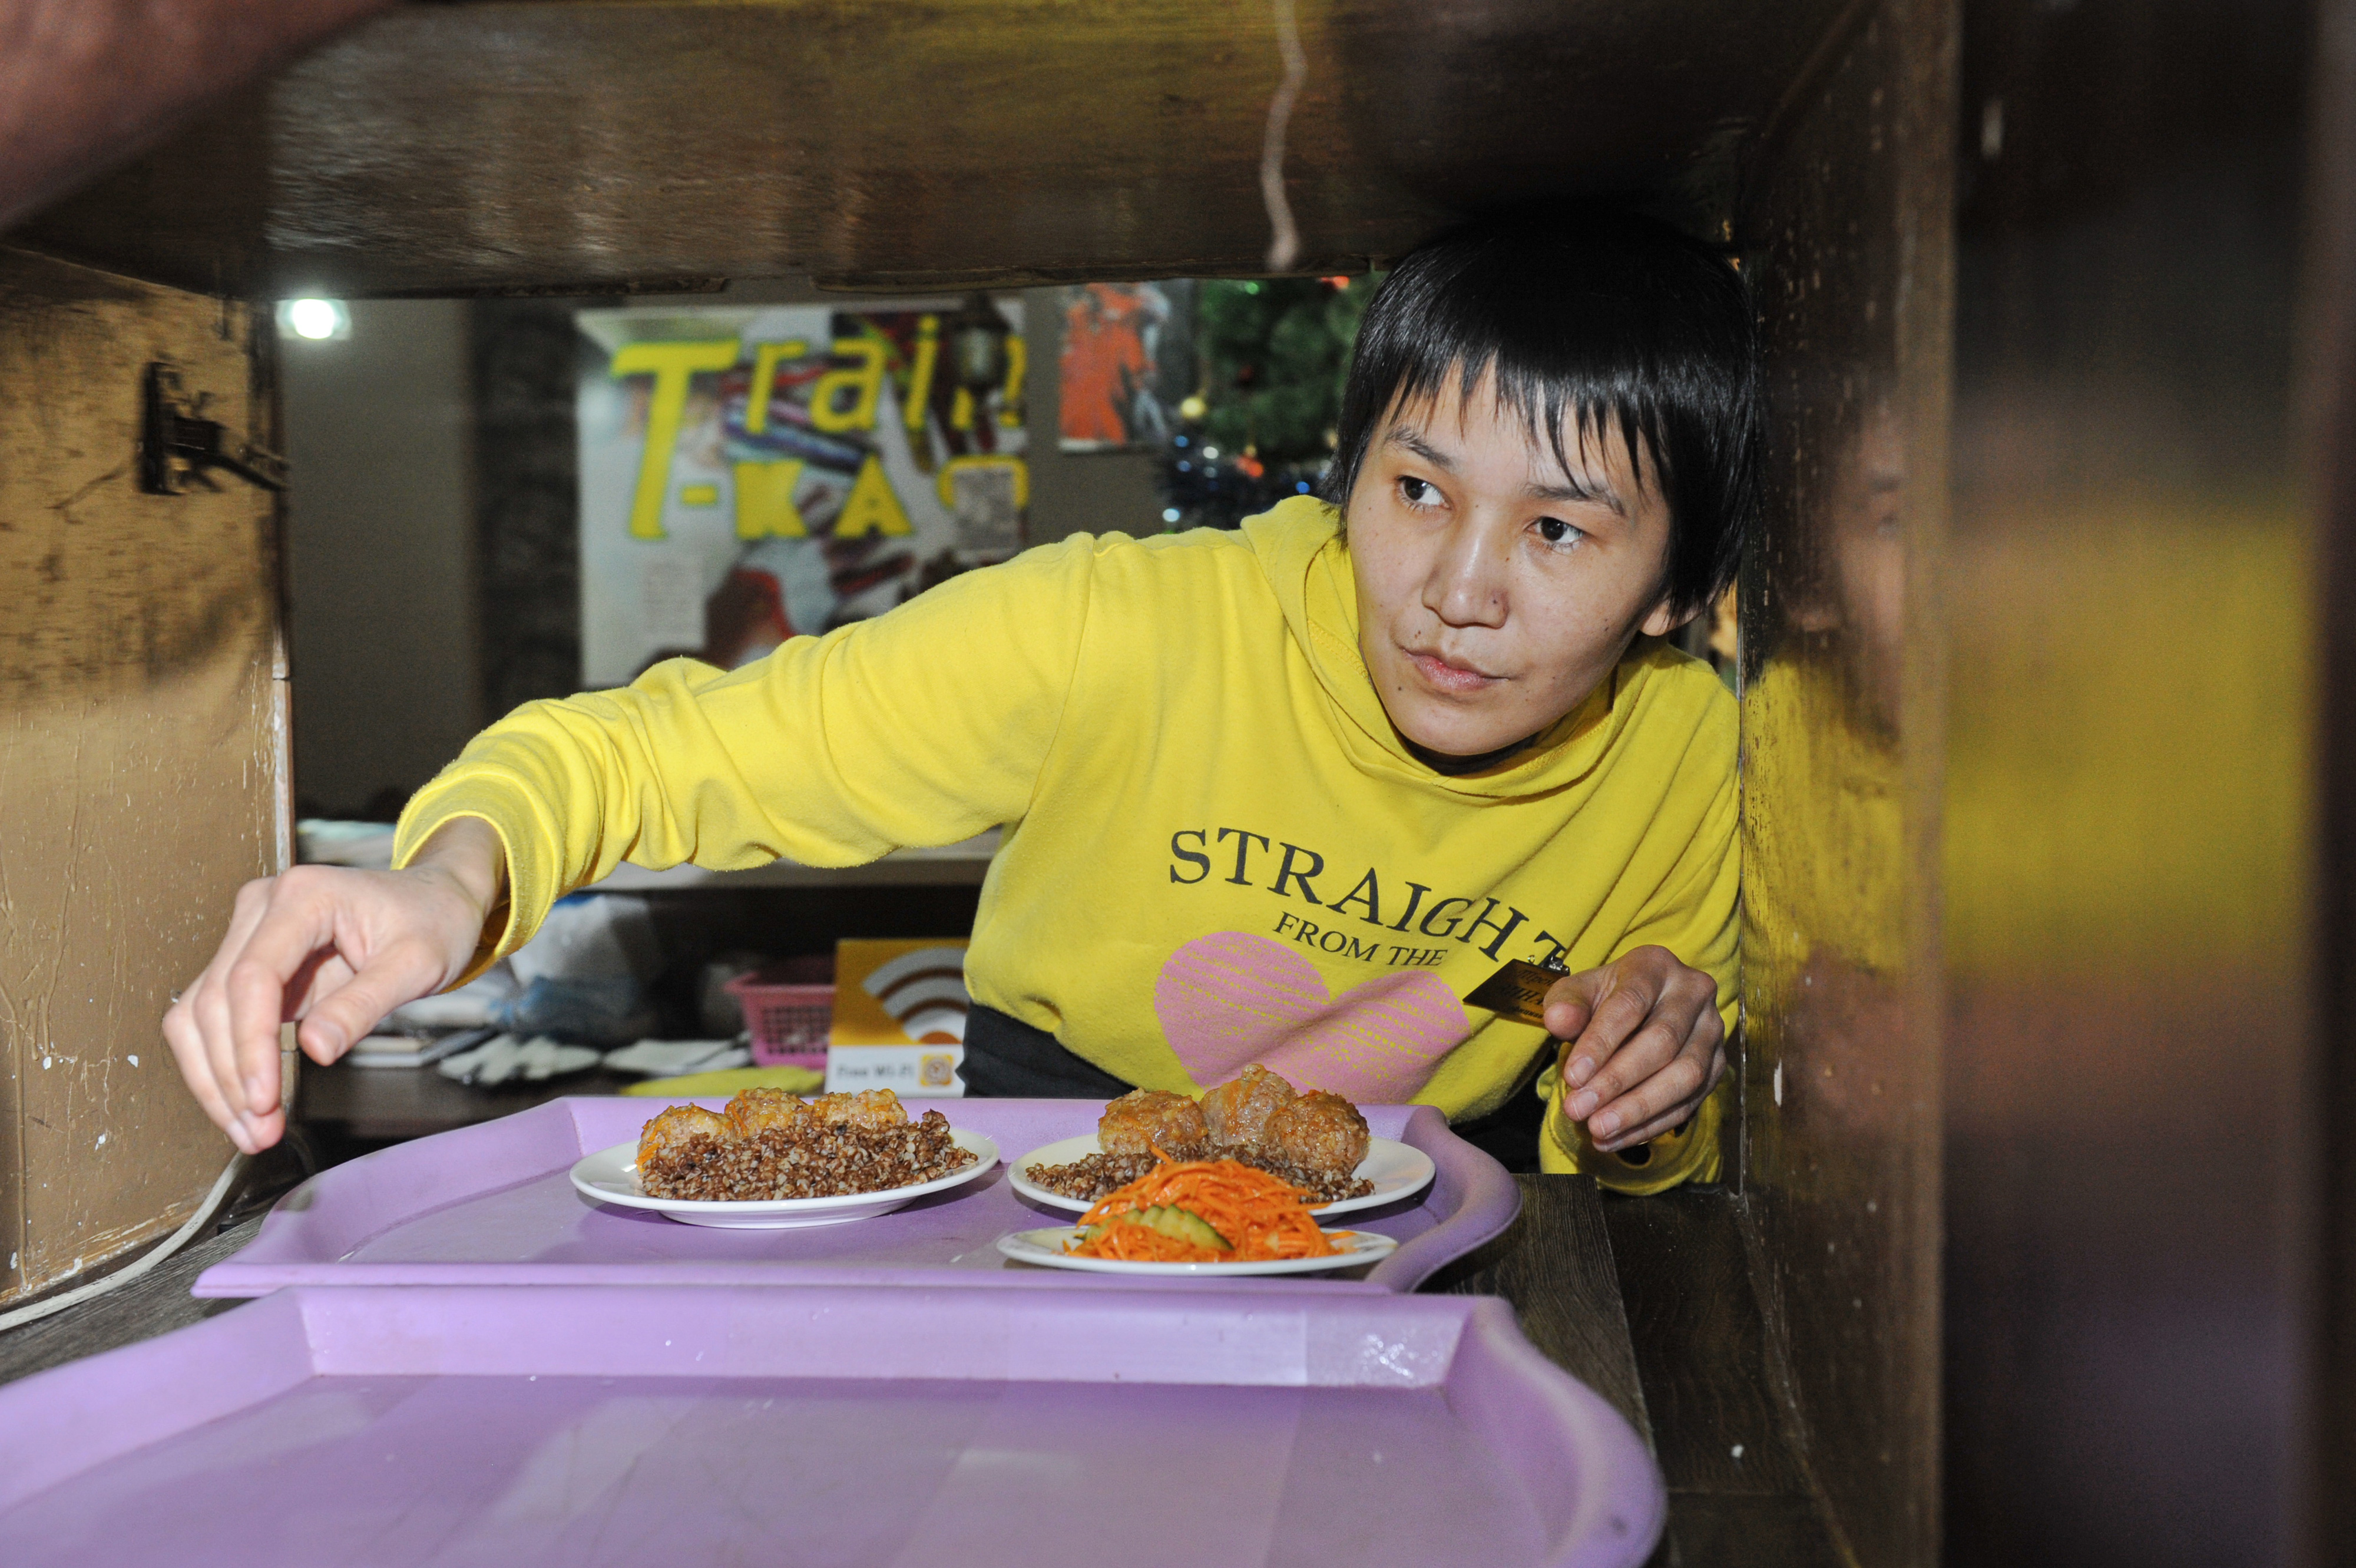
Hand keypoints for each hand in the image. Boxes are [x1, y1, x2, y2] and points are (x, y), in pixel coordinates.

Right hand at [162, 819, 504, 1153]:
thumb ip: (364, 1004)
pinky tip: (246, 1106)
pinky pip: (216, 1018)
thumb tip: (315, 1050)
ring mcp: (248, 933)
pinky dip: (223, 1065)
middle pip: (216, 999)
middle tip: (260, 1131)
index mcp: (303, 896)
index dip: (250, 1044)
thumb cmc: (434, 924)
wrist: (436, 901)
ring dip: (216, 1077)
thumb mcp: (417, 964)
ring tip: (251, 1130)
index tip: (263, 1100)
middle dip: (231, 1073)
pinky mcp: (248, 962)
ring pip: (200, 1013)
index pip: (252, 976)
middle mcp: (261, 908)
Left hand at [1541, 945, 1726, 1152]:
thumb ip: (1566, 1004)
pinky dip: (1651, 1125)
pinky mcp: (1717, 1067)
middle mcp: (1694, 993)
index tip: (1572, 1077)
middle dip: (1617, 1081)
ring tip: (1598, 1128)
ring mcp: (1712, 1031)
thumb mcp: (1578, 993)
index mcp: (1656, 966)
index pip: (1630, 1004)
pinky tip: (1615, 1137)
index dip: (1601, 1043)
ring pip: (1685, 1076)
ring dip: (1639, 1109)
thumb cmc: (1604, 999)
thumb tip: (1558, 1020)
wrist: (1638, 1009)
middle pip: (1662, 1042)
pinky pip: (1689, 1102)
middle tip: (1579, 1108)